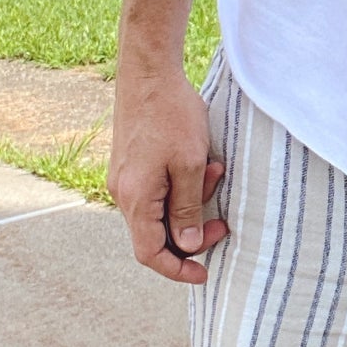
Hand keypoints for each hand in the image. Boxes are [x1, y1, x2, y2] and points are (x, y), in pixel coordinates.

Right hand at [108, 61, 227, 283]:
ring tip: (214, 173)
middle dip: (192, 233)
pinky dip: (182, 187)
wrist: (148, 72)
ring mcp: (125, 178)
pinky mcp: (132, 164)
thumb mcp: (189, 164)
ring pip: (159, 211)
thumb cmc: (171, 115)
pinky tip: (203, 164)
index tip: (204, 274)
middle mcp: (123, 192)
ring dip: (191, 204)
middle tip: (223, 222)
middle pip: (155, 234)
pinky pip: (157, 191)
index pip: (150, 253)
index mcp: (134, 198)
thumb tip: (185, 247)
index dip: (177, 269)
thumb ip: (187, 208)